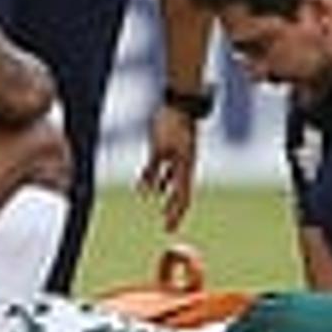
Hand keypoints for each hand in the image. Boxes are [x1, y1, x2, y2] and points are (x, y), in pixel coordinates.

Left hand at [139, 104, 196, 230]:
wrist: (181, 102)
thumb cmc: (171, 123)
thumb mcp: (158, 147)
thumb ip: (152, 170)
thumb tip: (146, 193)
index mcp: (185, 167)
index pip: (182, 197)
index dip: (176, 214)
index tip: (169, 228)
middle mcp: (184, 165)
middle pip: (180, 194)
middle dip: (174, 211)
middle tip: (168, 227)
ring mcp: (179, 158)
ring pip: (174, 184)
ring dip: (168, 198)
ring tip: (163, 211)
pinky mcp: (171, 149)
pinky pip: (165, 170)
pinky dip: (159, 181)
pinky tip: (153, 189)